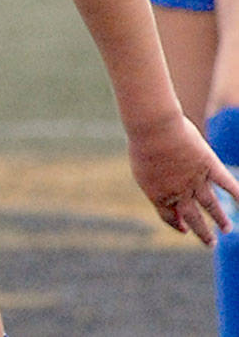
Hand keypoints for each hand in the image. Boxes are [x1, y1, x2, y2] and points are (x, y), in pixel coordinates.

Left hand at [126, 112, 238, 245]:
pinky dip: (238, 193)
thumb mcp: (141, 167)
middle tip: (211, 244)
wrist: (153, 128)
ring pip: (212, 206)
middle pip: (193, 218)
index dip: (177, 224)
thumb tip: (161, 187)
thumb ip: (154, 181)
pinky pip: (228, 184)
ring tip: (227, 229)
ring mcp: (195, 180)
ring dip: (220, 219)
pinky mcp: (209, 166)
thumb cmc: (142, 142)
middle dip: (202, 232)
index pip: (169, 216)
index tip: (184, 229)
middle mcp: (179, 192)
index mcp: (158, 194)